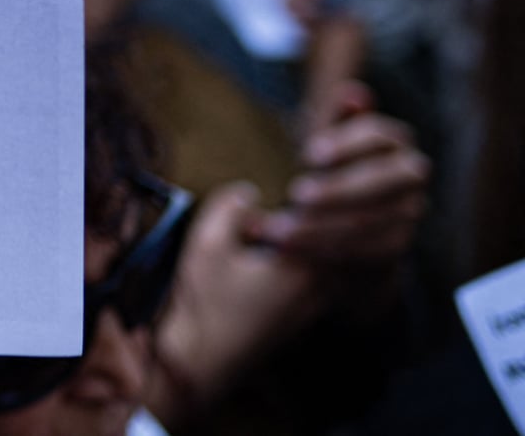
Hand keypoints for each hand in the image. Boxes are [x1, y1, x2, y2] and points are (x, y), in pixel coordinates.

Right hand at [151, 183, 326, 425]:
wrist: (204, 359)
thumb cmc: (206, 302)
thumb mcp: (207, 243)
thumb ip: (228, 208)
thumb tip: (248, 190)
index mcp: (304, 265)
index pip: (321, 217)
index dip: (307, 194)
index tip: (295, 179)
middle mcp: (321, 287)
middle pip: (334, 239)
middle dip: (314, 218)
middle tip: (293, 200)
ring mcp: (317, 305)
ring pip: (331, 261)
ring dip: (314, 240)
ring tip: (281, 226)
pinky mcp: (306, 317)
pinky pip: (321, 279)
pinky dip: (309, 262)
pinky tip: (280, 254)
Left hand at [254, 81, 427, 261]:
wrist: (347, 221)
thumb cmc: (332, 168)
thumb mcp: (329, 142)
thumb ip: (337, 117)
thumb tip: (353, 93)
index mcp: (394, 142)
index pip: (379, 135)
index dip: (346, 143)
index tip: (309, 153)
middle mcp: (410, 175)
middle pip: (379, 181)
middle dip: (337, 190)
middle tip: (294, 195)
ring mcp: (409, 211)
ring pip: (368, 220)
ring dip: (320, 226)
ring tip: (276, 229)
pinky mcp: (398, 245)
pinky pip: (365, 251)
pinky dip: (326, 250)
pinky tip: (291, 248)